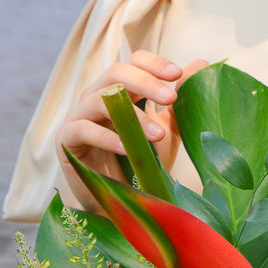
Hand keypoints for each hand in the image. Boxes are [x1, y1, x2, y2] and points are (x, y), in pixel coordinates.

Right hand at [56, 50, 207, 210]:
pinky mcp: (66, 140)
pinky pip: (83, 130)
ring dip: (133, 116)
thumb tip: (202, 64)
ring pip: (102, 100)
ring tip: (158, 135)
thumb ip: (179, 105)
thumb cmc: (141, 166)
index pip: (133, 62)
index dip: (153, 64)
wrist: (119, 204)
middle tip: (171, 98)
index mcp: (120, 91)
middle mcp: (96, 97)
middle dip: (146, 82)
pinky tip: (127, 149)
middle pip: (116, 73)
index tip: (177, 75)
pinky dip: (107, 138)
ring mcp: (78, 116)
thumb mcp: (166, 132)